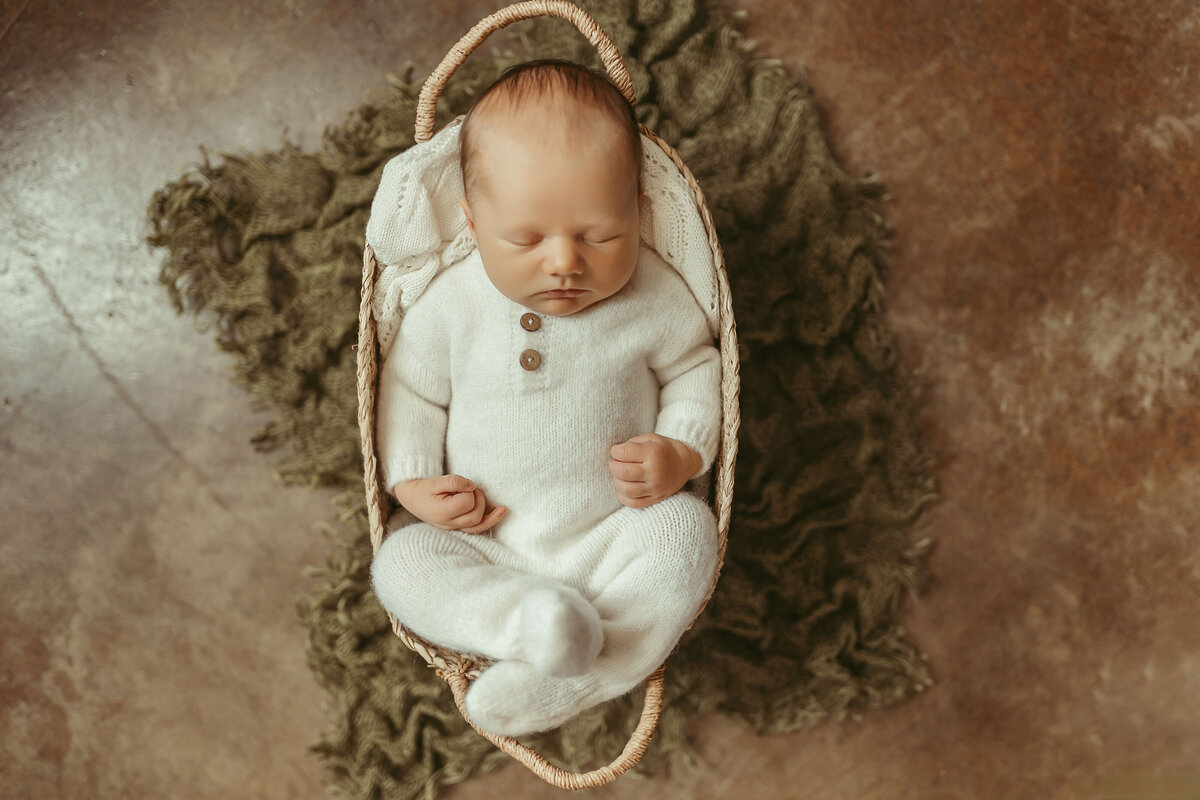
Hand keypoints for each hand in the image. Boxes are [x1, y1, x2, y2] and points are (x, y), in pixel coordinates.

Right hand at [392, 474, 506, 533]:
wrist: (413, 498)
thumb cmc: (424, 489)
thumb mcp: (436, 481)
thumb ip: (455, 482)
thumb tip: (472, 487)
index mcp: (442, 512)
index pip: (466, 503)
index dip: (469, 491)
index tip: (462, 485)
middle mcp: (449, 524)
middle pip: (475, 516)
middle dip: (479, 500)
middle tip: (472, 489)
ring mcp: (454, 527)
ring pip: (479, 525)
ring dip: (488, 512)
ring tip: (488, 499)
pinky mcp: (458, 527)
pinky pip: (477, 528)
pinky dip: (490, 521)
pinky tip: (501, 512)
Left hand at [608, 433, 702, 508]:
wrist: (684, 464)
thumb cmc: (663, 449)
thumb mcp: (651, 438)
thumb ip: (632, 444)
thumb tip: (614, 454)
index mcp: (653, 453)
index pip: (623, 453)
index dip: (615, 451)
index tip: (616, 450)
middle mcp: (655, 472)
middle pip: (623, 472)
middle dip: (613, 466)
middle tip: (615, 462)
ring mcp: (655, 487)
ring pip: (626, 489)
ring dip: (617, 481)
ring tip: (620, 474)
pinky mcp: (655, 498)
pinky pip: (633, 503)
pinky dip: (623, 496)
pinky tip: (624, 487)